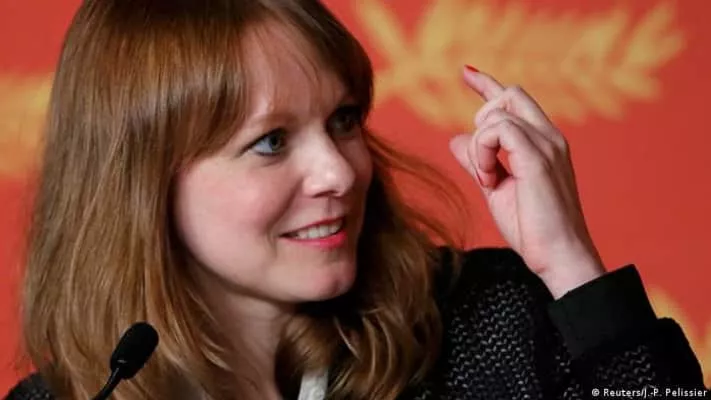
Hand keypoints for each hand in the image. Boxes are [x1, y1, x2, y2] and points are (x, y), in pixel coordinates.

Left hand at [449, 66, 605, 298]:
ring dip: (480, 147)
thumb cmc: (532, 228)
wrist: (557, 257)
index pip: (514, 101)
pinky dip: (483, 152)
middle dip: (482, 118)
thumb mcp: (496, 188)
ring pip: (496, 114)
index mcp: (543, 143)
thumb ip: (479, 161)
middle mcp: (549, 137)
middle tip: (482, 162)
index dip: (487, 84)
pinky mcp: (538, 157)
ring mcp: (547, 144)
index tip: (466, 72)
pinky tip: (489, 178)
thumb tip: (455, 139)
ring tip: (488, 179)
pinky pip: (498, 130)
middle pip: (509, 95)